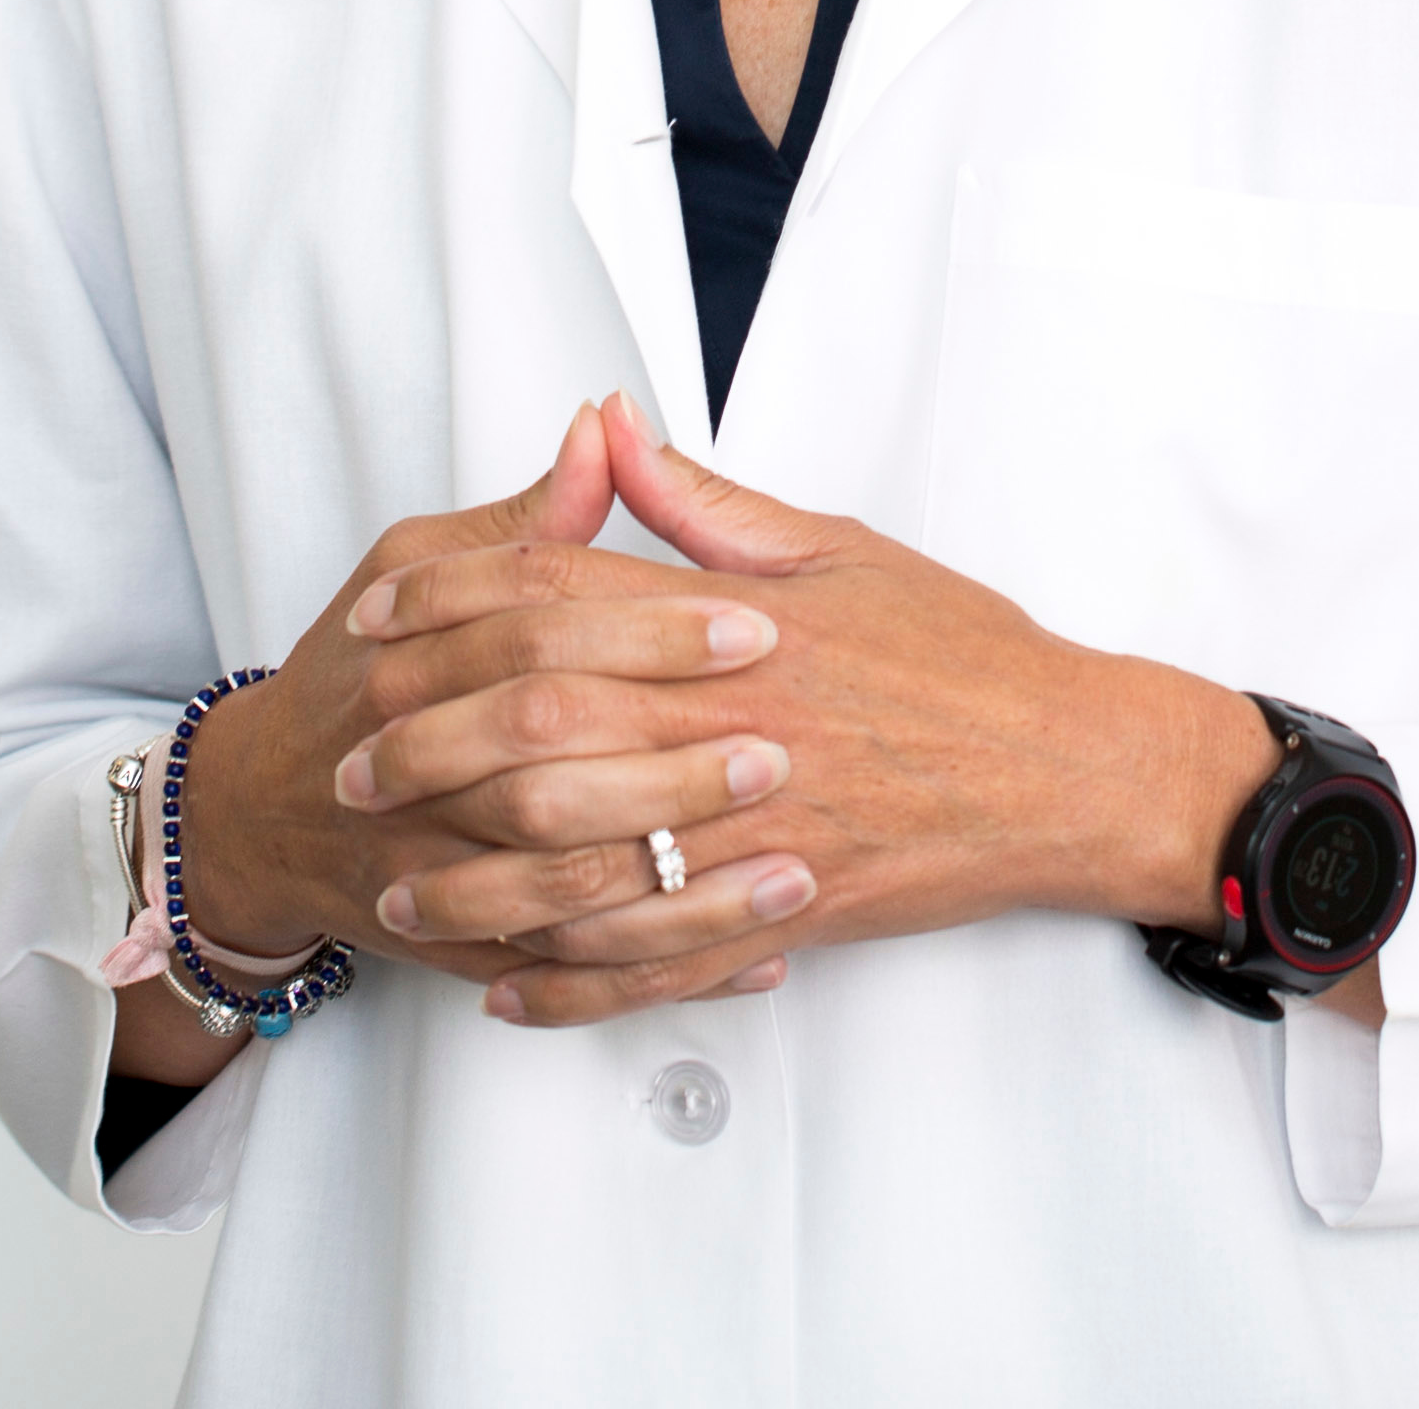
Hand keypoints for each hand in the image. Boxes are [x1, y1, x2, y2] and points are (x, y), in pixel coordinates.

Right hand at [166, 401, 798, 985]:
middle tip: (781, 747)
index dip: (652, 626)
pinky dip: (666, 973)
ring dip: (682, 885)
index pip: (541, 631)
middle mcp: (417, 766)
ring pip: (564, 889)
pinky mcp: (466, 946)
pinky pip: (572, 974)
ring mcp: (438, 870)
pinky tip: (761, 954)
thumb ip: (524, 522)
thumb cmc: (352, 674)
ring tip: (790, 864)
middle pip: (550, 765)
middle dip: (673, 763)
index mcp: (413, 655)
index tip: (754, 621)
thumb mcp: (411, 569)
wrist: (264, 813)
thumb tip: (605, 430)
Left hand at [340, 391, 1277, 1029]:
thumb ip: (701, 501)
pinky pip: (659, 965)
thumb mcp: (833, 544)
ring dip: (475, 889)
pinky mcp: (788, 913)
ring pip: (583, 871)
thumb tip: (603, 428)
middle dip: (428, 753)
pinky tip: (510, 988)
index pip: (556, 600)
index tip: (377, 619)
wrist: (1068, 762)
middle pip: (541, 736)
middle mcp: (732, 726)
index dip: (449, 605)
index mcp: (734, 625)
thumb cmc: (958, 648)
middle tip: (350, 769)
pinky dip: (574, 986)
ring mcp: (758, 832)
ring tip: (399, 896)